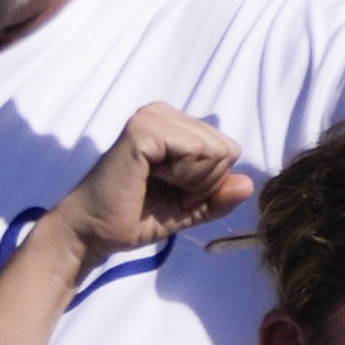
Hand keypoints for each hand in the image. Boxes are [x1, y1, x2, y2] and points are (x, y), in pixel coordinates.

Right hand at [54, 102, 254, 257]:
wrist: (94, 231)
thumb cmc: (135, 217)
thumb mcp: (190, 209)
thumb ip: (220, 197)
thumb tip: (249, 184)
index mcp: (172, 125)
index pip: (227, 149)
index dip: (209, 182)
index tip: (176, 195)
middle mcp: (162, 113)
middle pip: (225, 148)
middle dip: (204, 182)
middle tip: (166, 192)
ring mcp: (151, 118)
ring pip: (215, 150)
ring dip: (193, 181)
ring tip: (156, 186)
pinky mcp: (142, 130)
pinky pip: (195, 151)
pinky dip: (182, 177)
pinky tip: (149, 179)